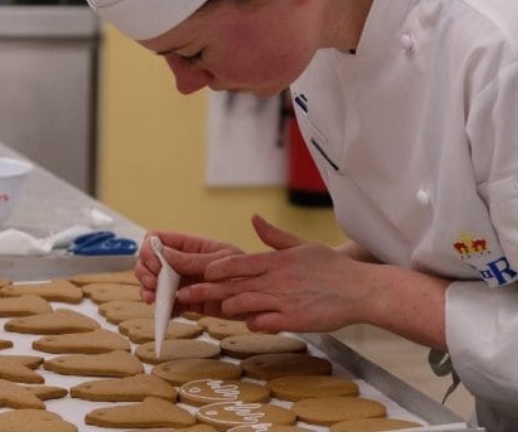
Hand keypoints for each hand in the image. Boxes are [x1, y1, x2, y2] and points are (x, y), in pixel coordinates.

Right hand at [136, 230, 243, 317]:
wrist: (261, 301)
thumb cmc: (248, 273)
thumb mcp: (222, 261)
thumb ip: (192, 259)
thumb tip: (163, 252)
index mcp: (191, 246)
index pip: (158, 238)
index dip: (150, 250)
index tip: (156, 265)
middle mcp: (182, 262)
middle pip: (149, 261)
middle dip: (145, 272)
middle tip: (153, 284)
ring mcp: (183, 282)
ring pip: (153, 282)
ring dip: (148, 290)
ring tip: (153, 299)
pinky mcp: (187, 302)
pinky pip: (166, 303)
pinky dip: (162, 308)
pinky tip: (164, 311)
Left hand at [177, 215, 367, 332]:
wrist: (361, 291)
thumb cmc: (331, 268)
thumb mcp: (302, 246)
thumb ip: (274, 236)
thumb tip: (254, 219)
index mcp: (276, 261)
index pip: (236, 263)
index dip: (215, 268)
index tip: (199, 271)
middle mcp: (276, 280)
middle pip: (232, 285)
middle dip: (204, 290)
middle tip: (183, 293)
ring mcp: (283, 301)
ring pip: (243, 305)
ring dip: (228, 307)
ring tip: (216, 309)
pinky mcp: (293, 320)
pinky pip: (263, 323)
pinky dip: (253, 322)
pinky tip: (249, 322)